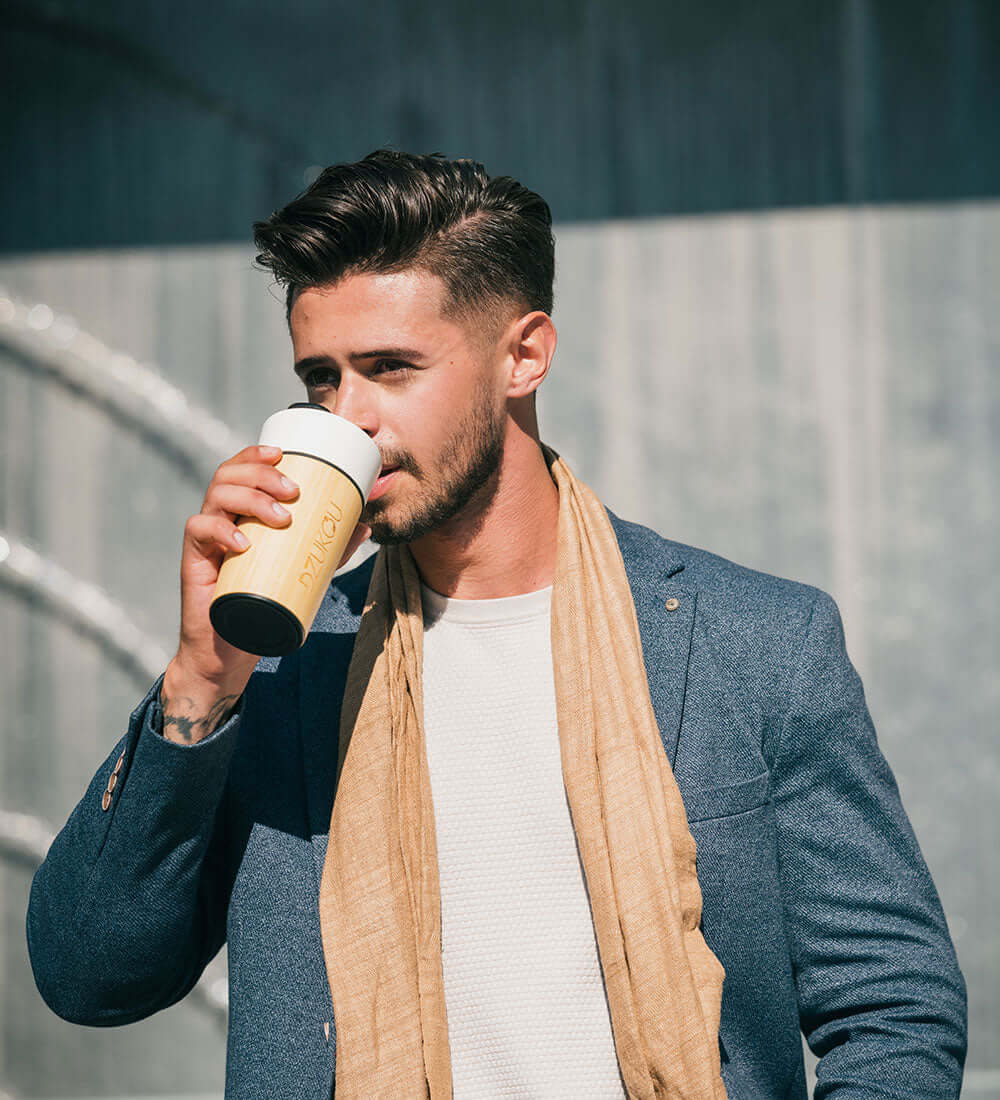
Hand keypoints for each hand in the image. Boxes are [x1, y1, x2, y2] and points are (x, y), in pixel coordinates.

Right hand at [170, 444, 371, 694]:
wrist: (233, 647)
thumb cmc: (266, 601)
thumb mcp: (304, 569)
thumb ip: (331, 548)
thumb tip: (365, 526)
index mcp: (241, 511)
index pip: (241, 468)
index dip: (256, 453)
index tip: (283, 454)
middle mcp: (220, 516)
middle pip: (229, 475)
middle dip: (262, 474)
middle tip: (294, 491)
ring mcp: (206, 537)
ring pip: (216, 496)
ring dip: (250, 499)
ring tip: (281, 517)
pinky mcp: (194, 559)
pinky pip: (199, 531)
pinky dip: (220, 531)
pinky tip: (243, 542)